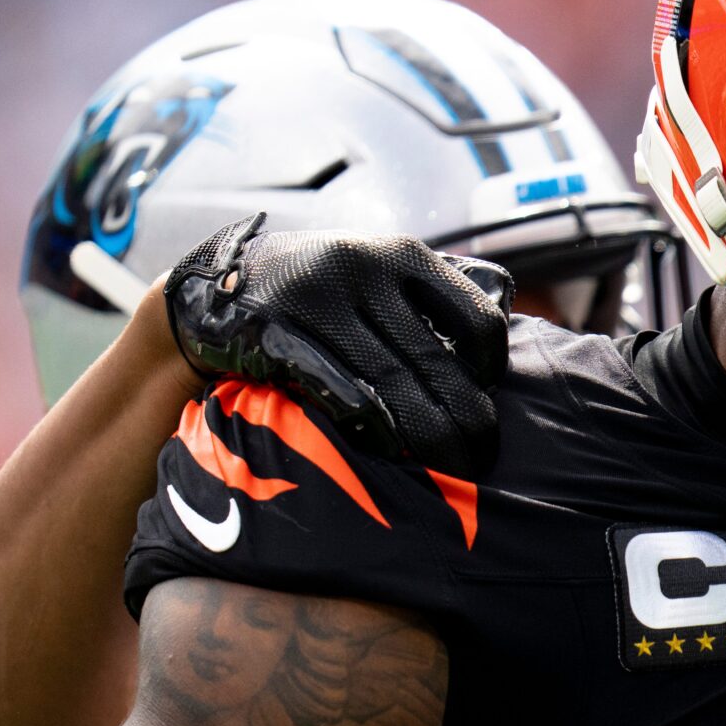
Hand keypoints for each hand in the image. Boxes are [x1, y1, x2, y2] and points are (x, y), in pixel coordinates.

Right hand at [163, 213, 513, 477]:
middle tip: (482, 461)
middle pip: (435, 363)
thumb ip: (436, 296)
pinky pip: (337, 393)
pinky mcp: (273, 333)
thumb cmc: (320, 292)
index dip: (492, 371)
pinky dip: (371, 429)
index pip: (477, 320)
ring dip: (426, 436)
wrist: (216, 286)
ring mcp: (314, 299)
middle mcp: (362, 267)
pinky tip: (391, 456)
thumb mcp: (378, 271)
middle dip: (467, 421)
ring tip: (450, 471)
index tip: (489, 401)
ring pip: (390, 385)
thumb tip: (509, 323)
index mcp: (402, 254)